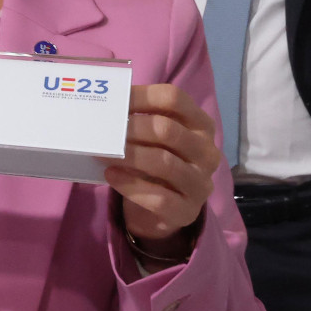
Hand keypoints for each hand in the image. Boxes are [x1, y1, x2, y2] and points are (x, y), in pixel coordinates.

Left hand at [102, 84, 221, 263]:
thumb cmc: (157, 164)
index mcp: (201, 125)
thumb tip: (108, 106)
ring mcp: (200, 184)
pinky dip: (130, 185)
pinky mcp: (187, 211)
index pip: (175, 99)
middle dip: (132, 128)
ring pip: (163, 162)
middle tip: (105, 131)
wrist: (164, 213)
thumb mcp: (156, 140)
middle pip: (168, 130)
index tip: (115, 101)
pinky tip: (111, 176)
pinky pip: (158, 198)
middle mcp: (207, 152)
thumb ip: (142, 122)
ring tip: (103, 153)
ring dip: (128, 156)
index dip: (142, 96)